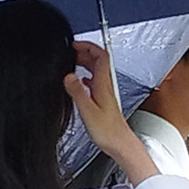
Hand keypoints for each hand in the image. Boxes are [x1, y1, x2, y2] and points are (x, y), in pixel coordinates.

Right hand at [64, 40, 154, 183]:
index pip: (100, 56)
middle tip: (71, 50)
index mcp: (103, 85)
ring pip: (97, 71)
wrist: (120, 144)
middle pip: (98, 61)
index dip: (88, 46)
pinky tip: (81, 81)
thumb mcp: (88, 110)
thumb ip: (77, 92)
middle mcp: (106, 86)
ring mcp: (106, 93)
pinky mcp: (104, 101)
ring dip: (85, 63)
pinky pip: (95, 82)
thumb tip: (68, 75)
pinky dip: (87, 76)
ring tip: (73, 61)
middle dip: (84, 51)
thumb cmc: (108, 131)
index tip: (75, 44)